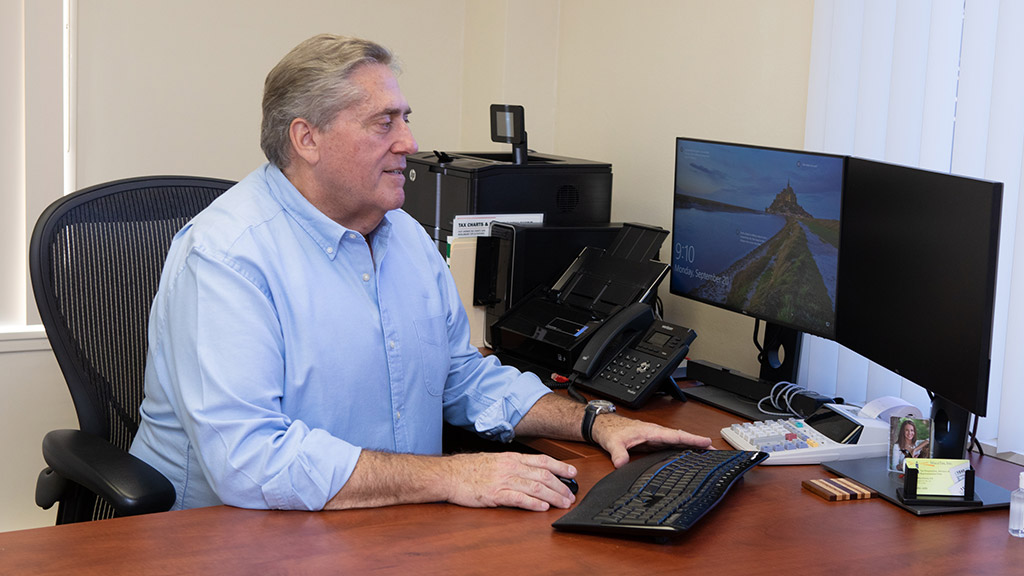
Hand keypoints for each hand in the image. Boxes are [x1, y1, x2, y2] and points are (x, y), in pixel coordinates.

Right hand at [442, 452, 576, 511]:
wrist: (448, 474)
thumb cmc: (469, 469)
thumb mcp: (495, 461)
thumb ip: (512, 466)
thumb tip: (531, 474)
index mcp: (511, 458)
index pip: (542, 460)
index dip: (560, 466)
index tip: (573, 473)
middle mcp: (510, 467)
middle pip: (543, 475)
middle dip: (561, 486)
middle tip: (571, 495)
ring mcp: (503, 480)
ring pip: (535, 487)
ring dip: (553, 496)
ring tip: (563, 503)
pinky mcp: (495, 494)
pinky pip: (518, 498)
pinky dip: (533, 503)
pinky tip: (542, 508)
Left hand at [591, 414, 712, 467]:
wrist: (604, 426)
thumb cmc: (610, 430)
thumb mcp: (613, 443)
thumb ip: (617, 453)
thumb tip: (621, 463)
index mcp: (651, 431)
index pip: (675, 435)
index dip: (691, 439)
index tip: (706, 442)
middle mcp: (656, 434)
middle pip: (681, 438)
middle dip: (698, 443)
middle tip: (715, 451)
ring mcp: (656, 438)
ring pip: (678, 441)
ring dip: (692, 446)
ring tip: (708, 454)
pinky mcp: (653, 442)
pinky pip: (672, 445)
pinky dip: (682, 449)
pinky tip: (689, 455)